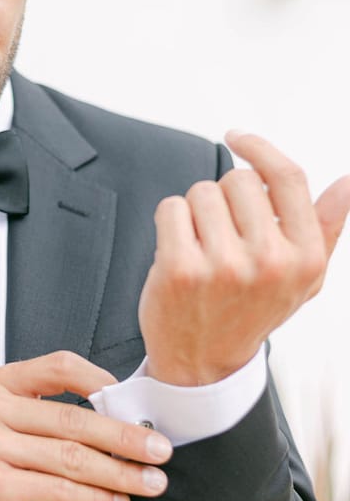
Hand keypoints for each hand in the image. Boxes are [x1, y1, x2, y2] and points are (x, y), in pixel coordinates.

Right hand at [0, 351, 172, 500]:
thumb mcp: (2, 422)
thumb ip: (46, 412)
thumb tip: (117, 418)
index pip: (59, 367)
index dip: (102, 381)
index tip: (133, 403)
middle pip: (73, 419)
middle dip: (125, 437)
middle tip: (159, 449)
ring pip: (71, 458)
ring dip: (119, 472)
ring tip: (148, 481)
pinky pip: (58, 491)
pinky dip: (94, 498)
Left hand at [139, 132, 349, 385]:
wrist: (203, 364)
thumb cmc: (252, 311)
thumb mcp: (303, 277)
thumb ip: (325, 226)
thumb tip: (348, 181)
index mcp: (305, 256)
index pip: (288, 176)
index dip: (261, 147)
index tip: (238, 137)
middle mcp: (269, 261)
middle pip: (238, 180)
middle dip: (225, 197)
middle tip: (223, 236)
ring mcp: (224, 265)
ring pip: (201, 192)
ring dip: (196, 212)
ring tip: (203, 249)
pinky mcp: (180, 269)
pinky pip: (171, 208)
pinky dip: (170, 222)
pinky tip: (179, 253)